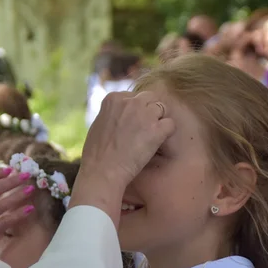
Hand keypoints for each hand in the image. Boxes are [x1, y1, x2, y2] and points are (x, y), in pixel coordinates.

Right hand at [71, 92, 174, 223]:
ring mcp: (145, 114)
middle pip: (150, 98)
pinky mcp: (156, 129)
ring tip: (150, 138)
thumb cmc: (96, 154)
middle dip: (150, 112)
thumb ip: (113, 114)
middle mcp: (130, 101)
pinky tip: (158, 144)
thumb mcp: (99, 123)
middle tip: (145, 131)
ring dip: (158, 122)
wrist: (102, 171)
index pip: (134, 96)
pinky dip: (167, 134)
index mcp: (113, 98)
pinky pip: (170, 124)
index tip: (133, 126)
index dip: (136, 111)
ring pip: (162, 109)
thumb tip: (122, 115)